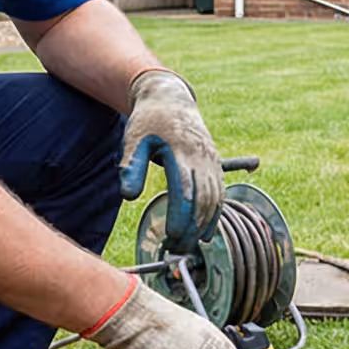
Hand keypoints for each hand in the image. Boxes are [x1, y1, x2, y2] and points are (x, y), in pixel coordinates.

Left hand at [119, 68, 223, 243]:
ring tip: (188, 246)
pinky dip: (214, 216)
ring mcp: (212, 161)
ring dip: (203, 226)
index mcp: (182, 150)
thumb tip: (128, 196)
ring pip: (214, 199)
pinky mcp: (215, 165)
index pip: (186, 189)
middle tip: (177, 249)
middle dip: (192, 227)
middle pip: (202, 199)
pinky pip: (219, 194)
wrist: (172, 99)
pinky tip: (206, 234)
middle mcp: (202, 157)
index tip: (171, 235)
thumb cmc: (149, 120)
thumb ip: (131, 167)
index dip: (181, 215)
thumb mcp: (134, 139)